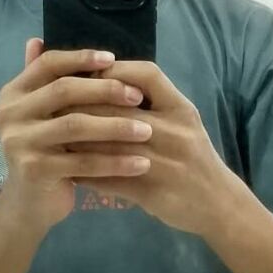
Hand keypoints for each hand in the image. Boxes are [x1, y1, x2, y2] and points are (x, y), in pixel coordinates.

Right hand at [0, 40, 153, 236]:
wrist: (30, 203)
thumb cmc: (45, 149)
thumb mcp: (41, 112)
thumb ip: (43, 79)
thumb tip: (38, 38)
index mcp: (13, 93)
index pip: (47, 64)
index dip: (80, 58)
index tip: (112, 58)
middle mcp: (9, 114)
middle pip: (64, 91)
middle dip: (105, 90)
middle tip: (138, 96)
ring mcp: (20, 142)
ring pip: (76, 125)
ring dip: (116, 126)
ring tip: (147, 130)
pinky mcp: (35, 170)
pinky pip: (83, 161)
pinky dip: (115, 161)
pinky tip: (140, 162)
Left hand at [66, 60, 233, 237]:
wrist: (218, 203)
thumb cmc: (193, 154)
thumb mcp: (182, 119)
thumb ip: (153, 99)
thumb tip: (107, 75)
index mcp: (181, 109)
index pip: (147, 74)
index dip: (115, 70)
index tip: (89, 74)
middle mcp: (174, 131)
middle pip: (119, 109)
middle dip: (83, 105)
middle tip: (54, 102)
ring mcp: (164, 164)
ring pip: (110, 145)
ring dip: (78, 140)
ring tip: (53, 134)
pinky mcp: (152, 193)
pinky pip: (111, 179)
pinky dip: (87, 173)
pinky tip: (68, 170)